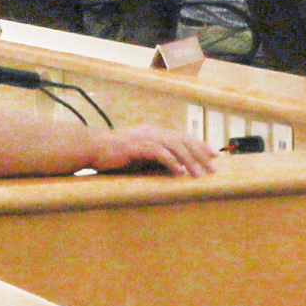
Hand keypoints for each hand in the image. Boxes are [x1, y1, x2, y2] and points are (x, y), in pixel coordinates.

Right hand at [83, 126, 215, 176]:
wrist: (92, 148)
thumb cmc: (115, 155)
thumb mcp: (140, 156)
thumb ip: (156, 158)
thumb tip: (176, 168)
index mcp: (155, 132)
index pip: (183, 136)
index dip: (200, 145)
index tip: (214, 155)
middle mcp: (153, 131)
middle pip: (184, 140)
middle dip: (200, 154)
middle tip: (213, 168)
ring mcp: (145, 137)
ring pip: (174, 146)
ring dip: (189, 160)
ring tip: (199, 174)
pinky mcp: (136, 146)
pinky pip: (158, 152)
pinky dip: (171, 161)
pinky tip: (179, 172)